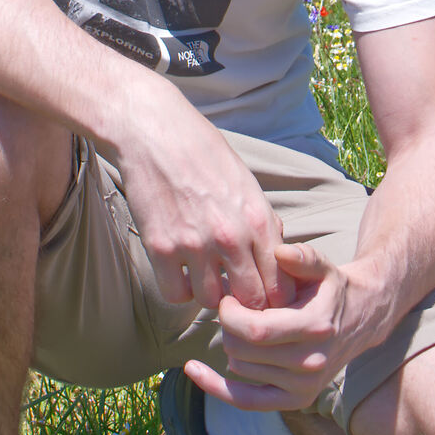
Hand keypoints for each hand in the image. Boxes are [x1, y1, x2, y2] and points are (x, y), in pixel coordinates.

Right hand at [108, 90, 290, 310]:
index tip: (264, 293)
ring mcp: (194, 244)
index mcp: (258, 219)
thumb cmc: (203, 152)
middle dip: (247, 303)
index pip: (280, 285)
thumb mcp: (247, 182)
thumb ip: (263, 221)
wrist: (154, 131)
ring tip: (204, 273)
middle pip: (251, 301)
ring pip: (212, 301)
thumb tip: (277, 254)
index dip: (275, 297)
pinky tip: (180, 270)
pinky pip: (176, 294)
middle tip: (236, 293)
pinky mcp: (160, 248)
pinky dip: (180, 289)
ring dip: (210, 293)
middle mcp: (230, 237)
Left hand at [185, 241, 388, 413]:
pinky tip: (193, 369)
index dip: (230, 313)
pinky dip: (215, 386)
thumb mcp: (322, 266)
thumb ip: (302, 257)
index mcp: (315, 327)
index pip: (256, 330)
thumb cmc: (331, 288)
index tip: (227, 297)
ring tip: (243, 325)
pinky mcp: (295, 401)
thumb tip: (279, 251)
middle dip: (228, 325)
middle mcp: (311, 362)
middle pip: (242, 349)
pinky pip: (245, 401)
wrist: (360, 320)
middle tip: (233, 307)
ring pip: (239, 367)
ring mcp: (304, 386)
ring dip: (232, 344)